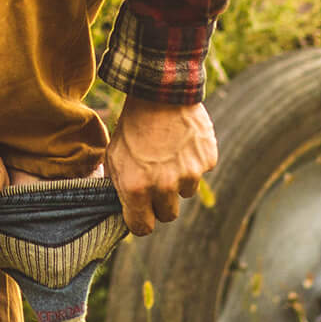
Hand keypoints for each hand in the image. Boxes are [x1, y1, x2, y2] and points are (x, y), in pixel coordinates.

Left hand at [105, 97, 217, 235]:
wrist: (159, 94)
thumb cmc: (132, 127)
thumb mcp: (114, 157)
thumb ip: (120, 187)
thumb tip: (126, 209)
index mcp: (137, 188)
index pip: (143, 228)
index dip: (141, 220)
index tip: (142, 213)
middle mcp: (164, 186)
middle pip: (168, 215)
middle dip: (161, 203)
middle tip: (156, 181)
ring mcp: (189, 174)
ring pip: (186, 193)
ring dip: (179, 180)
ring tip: (169, 155)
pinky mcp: (207, 160)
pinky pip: (201, 171)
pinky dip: (193, 162)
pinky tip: (182, 143)